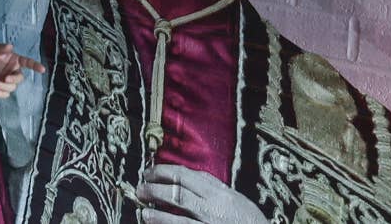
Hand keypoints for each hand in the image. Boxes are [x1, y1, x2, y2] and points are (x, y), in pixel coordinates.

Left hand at [0, 42, 45, 98]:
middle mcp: (14, 71)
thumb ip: (2, 48)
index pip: (28, 63)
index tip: (42, 69)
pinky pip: (5, 94)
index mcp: (16, 60)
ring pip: (12, 87)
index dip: (36, 66)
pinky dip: (0, 94)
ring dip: (3, 87)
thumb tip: (10, 46)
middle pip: (19, 78)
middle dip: (13, 80)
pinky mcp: (2, 87)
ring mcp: (8, 80)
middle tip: (5, 78)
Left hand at [136, 164, 268, 223]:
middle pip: (178, 189)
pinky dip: (166, 223)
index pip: (187, 175)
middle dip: (155, 186)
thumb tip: (190, 179)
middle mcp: (214, 205)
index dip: (164, 172)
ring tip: (142, 207)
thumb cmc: (250, 221)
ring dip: (157, 208)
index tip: (150, 172)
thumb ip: (214, 190)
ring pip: (179, 210)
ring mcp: (209, 222)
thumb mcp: (236, 200)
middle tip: (140, 188)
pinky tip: (151, 221)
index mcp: (220, 192)